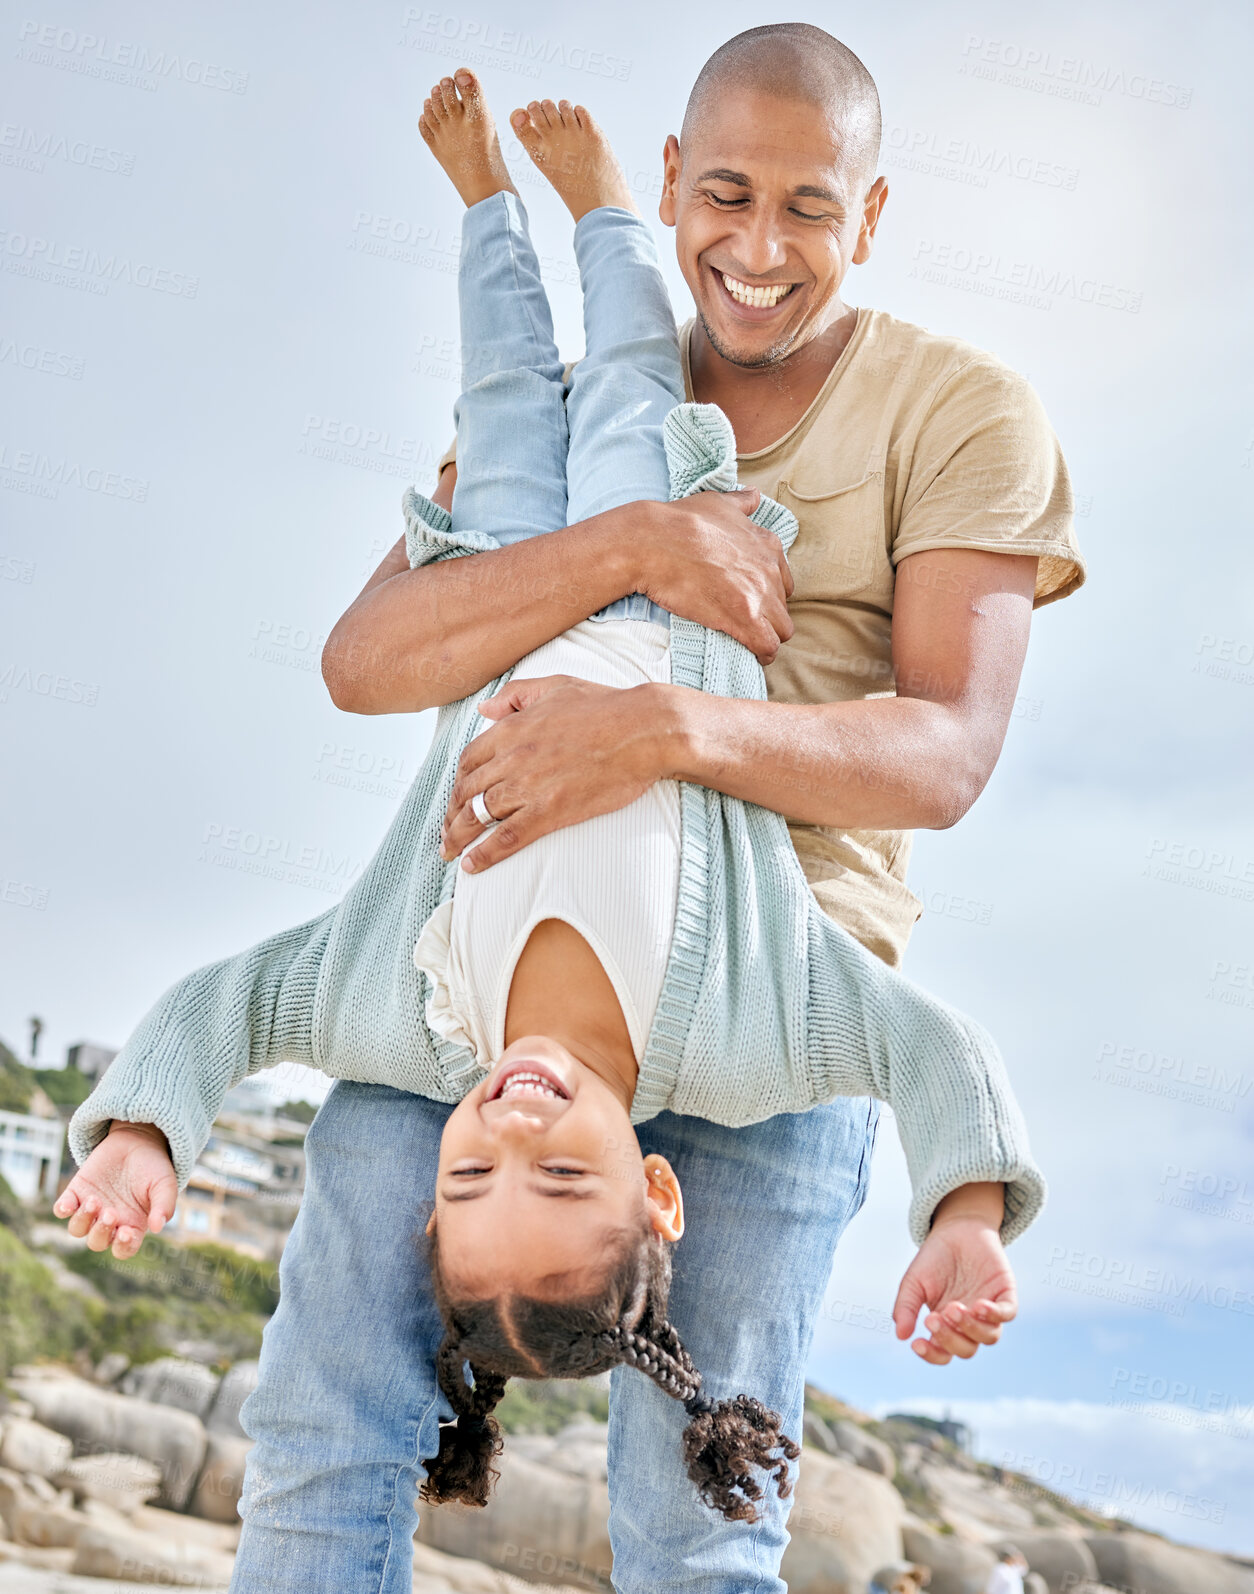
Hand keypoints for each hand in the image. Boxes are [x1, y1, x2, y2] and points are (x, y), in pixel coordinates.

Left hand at [52, 1122, 177, 1259]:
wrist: (138, 1140)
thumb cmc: (154, 1166)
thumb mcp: (165, 1184)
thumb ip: (164, 1205)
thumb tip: (158, 1227)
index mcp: (132, 1225)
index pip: (123, 1249)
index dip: (122, 1246)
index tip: (126, 1231)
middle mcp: (110, 1221)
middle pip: (97, 1242)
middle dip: (101, 1231)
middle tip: (111, 1212)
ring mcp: (92, 1208)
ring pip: (77, 1229)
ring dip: (83, 1220)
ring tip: (94, 1201)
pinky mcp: (77, 1192)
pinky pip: (62, 1209)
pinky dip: (63, 1209)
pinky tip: (70, 1203)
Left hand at [441, 675, 663, 870]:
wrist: (643, 730)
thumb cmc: (606, 707)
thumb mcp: (555, 686)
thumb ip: (515, 695)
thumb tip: (485, 709)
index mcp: (512, 729)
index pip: (468, 760)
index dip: (457, 782)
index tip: (457, 797)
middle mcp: (512, 758)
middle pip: (467, 791)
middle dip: (451, 814)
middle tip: (448, 832)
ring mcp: (529, 786)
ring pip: (479, 816)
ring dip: (459, 837)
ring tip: (450, 852)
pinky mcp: (550, 811)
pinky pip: (507, 838)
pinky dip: (484, 855)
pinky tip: (471, 865)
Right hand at [631, 493, 794, 664]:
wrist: (655, 542)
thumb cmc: (680, 522)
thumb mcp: (717, 502)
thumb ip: (740, 503)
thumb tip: (753, 496)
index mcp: (767, 545)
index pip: (783, 580)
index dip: (766, 594)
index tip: (748, 601)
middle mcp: (770, 569)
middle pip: (783, 607)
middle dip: (767, 617)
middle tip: (744, 623)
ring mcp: (760, 595)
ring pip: (782, 629)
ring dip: (767, 636)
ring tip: (747, 642)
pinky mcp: (746, 618)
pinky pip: (768, 646)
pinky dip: (762, 653)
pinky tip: (751, 654)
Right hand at [891, 1213, 1017, 1364]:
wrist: (956, 1229)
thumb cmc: (934, 1259)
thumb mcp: (913, 1282)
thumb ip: (906, 1307)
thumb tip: (901, 1336)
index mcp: (947, 1325)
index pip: (943, 1352)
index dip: (932, 1354)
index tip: (917, 1343)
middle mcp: (970, 1324)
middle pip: (967, 1349)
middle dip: (950, 1338)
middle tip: (934, 1316)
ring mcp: (989, 1310)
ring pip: (990, 1337)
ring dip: (971, 1327)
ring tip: (954, 1307)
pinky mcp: (1005, 1294)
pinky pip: (1007, 1314)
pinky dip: (995, 1314)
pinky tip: (978, 1305)